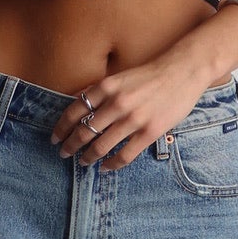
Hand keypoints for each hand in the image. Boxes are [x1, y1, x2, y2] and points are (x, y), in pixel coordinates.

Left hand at [50, 52, 210, 169]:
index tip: (55, 138)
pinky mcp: (150, 132)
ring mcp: (133, 119)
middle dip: (70, 146)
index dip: (61, 128)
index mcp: (106, 88)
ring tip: (83, 162)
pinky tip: (106, 167)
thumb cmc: (149, 75)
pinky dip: (112, 164)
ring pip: (101, 146)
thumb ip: (98, 90)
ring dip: (88, 157)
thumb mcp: (118, 77)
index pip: (74, 111)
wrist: (182, 72)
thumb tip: (75, 102)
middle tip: (64, 154)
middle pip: (84, 131)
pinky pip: (125, 155)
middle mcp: (116, 103)